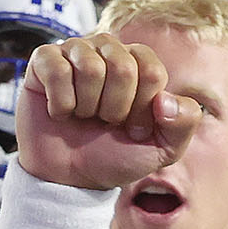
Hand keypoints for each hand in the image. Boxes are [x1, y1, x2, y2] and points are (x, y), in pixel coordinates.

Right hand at [18, 34, 200, 192]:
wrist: (68, 178)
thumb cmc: (113, 157)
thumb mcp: (162, 149)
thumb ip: (183, 123)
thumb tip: (165, 99)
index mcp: (138, 63)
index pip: (151, 71)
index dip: (141, 109)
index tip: (130, 128)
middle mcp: (107, 49)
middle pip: (122, 66)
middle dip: (113, 108)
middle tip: (103, 122)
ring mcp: (75, 52)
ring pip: (90, 68)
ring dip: (86, 106)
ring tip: (81, 116)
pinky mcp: (44, 61)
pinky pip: (57, 70)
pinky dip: (60, 102)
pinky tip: (60, 112)